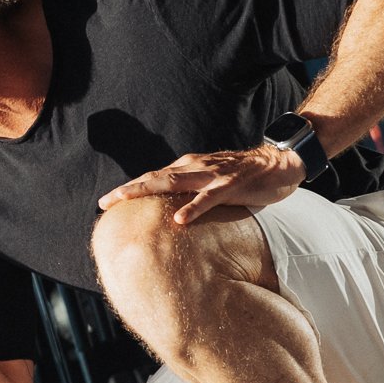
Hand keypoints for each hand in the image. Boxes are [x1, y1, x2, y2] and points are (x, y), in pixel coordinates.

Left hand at [99, 143, 307, 228]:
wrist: (279, 163)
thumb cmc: (244, 176)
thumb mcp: (211, 182)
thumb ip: (192, 192)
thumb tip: (172, 213)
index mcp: (189, 167)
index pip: (153, 177)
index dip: (130, 188)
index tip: (106, 202)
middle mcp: (195, 167)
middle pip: (155, 177)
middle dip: (128, 190)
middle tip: (104, 202)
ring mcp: (212, 175)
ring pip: (173, 182)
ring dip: (146, 191)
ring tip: (124, 202)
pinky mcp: (230, 185)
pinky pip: (208, 198)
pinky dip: (193, 208)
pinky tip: (179, 220)